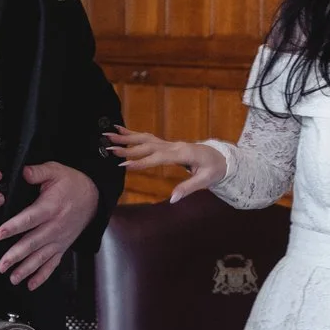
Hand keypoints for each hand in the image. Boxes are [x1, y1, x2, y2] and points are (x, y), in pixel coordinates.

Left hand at [0, 162, 100, 288]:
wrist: (93, 198)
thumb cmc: (72, 184)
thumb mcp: (56, 171)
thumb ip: (38, 171)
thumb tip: (23, 171)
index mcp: (50, 207)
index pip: (30, 219)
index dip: (14, 226)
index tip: (0, 233)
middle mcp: (55, 227)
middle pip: (33, 243)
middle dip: (16, 255)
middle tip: (2, 264)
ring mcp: (59, 239)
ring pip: (41, 257)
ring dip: (26, 269)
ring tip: (12, 278)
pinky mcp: (62, 247)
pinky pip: (52, 264)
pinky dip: (42, 276)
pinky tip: (30, 284)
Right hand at [104, 127, 224, 200]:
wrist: (222, 157)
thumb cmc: (214, 169)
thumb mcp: (205, 181)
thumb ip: (188, 188)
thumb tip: (172, 199)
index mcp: (183, 154)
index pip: (158, 157)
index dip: (140, 161)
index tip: (124, 165)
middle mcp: (174, 145)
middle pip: (147, 145)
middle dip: (127, 148)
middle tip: (109, 150)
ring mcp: (170, 143)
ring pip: (145, 139)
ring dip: (126, 137)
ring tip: (108, 135)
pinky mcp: (167, 144)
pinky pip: (148, 138)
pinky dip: (133, 134)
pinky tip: (120, 130)